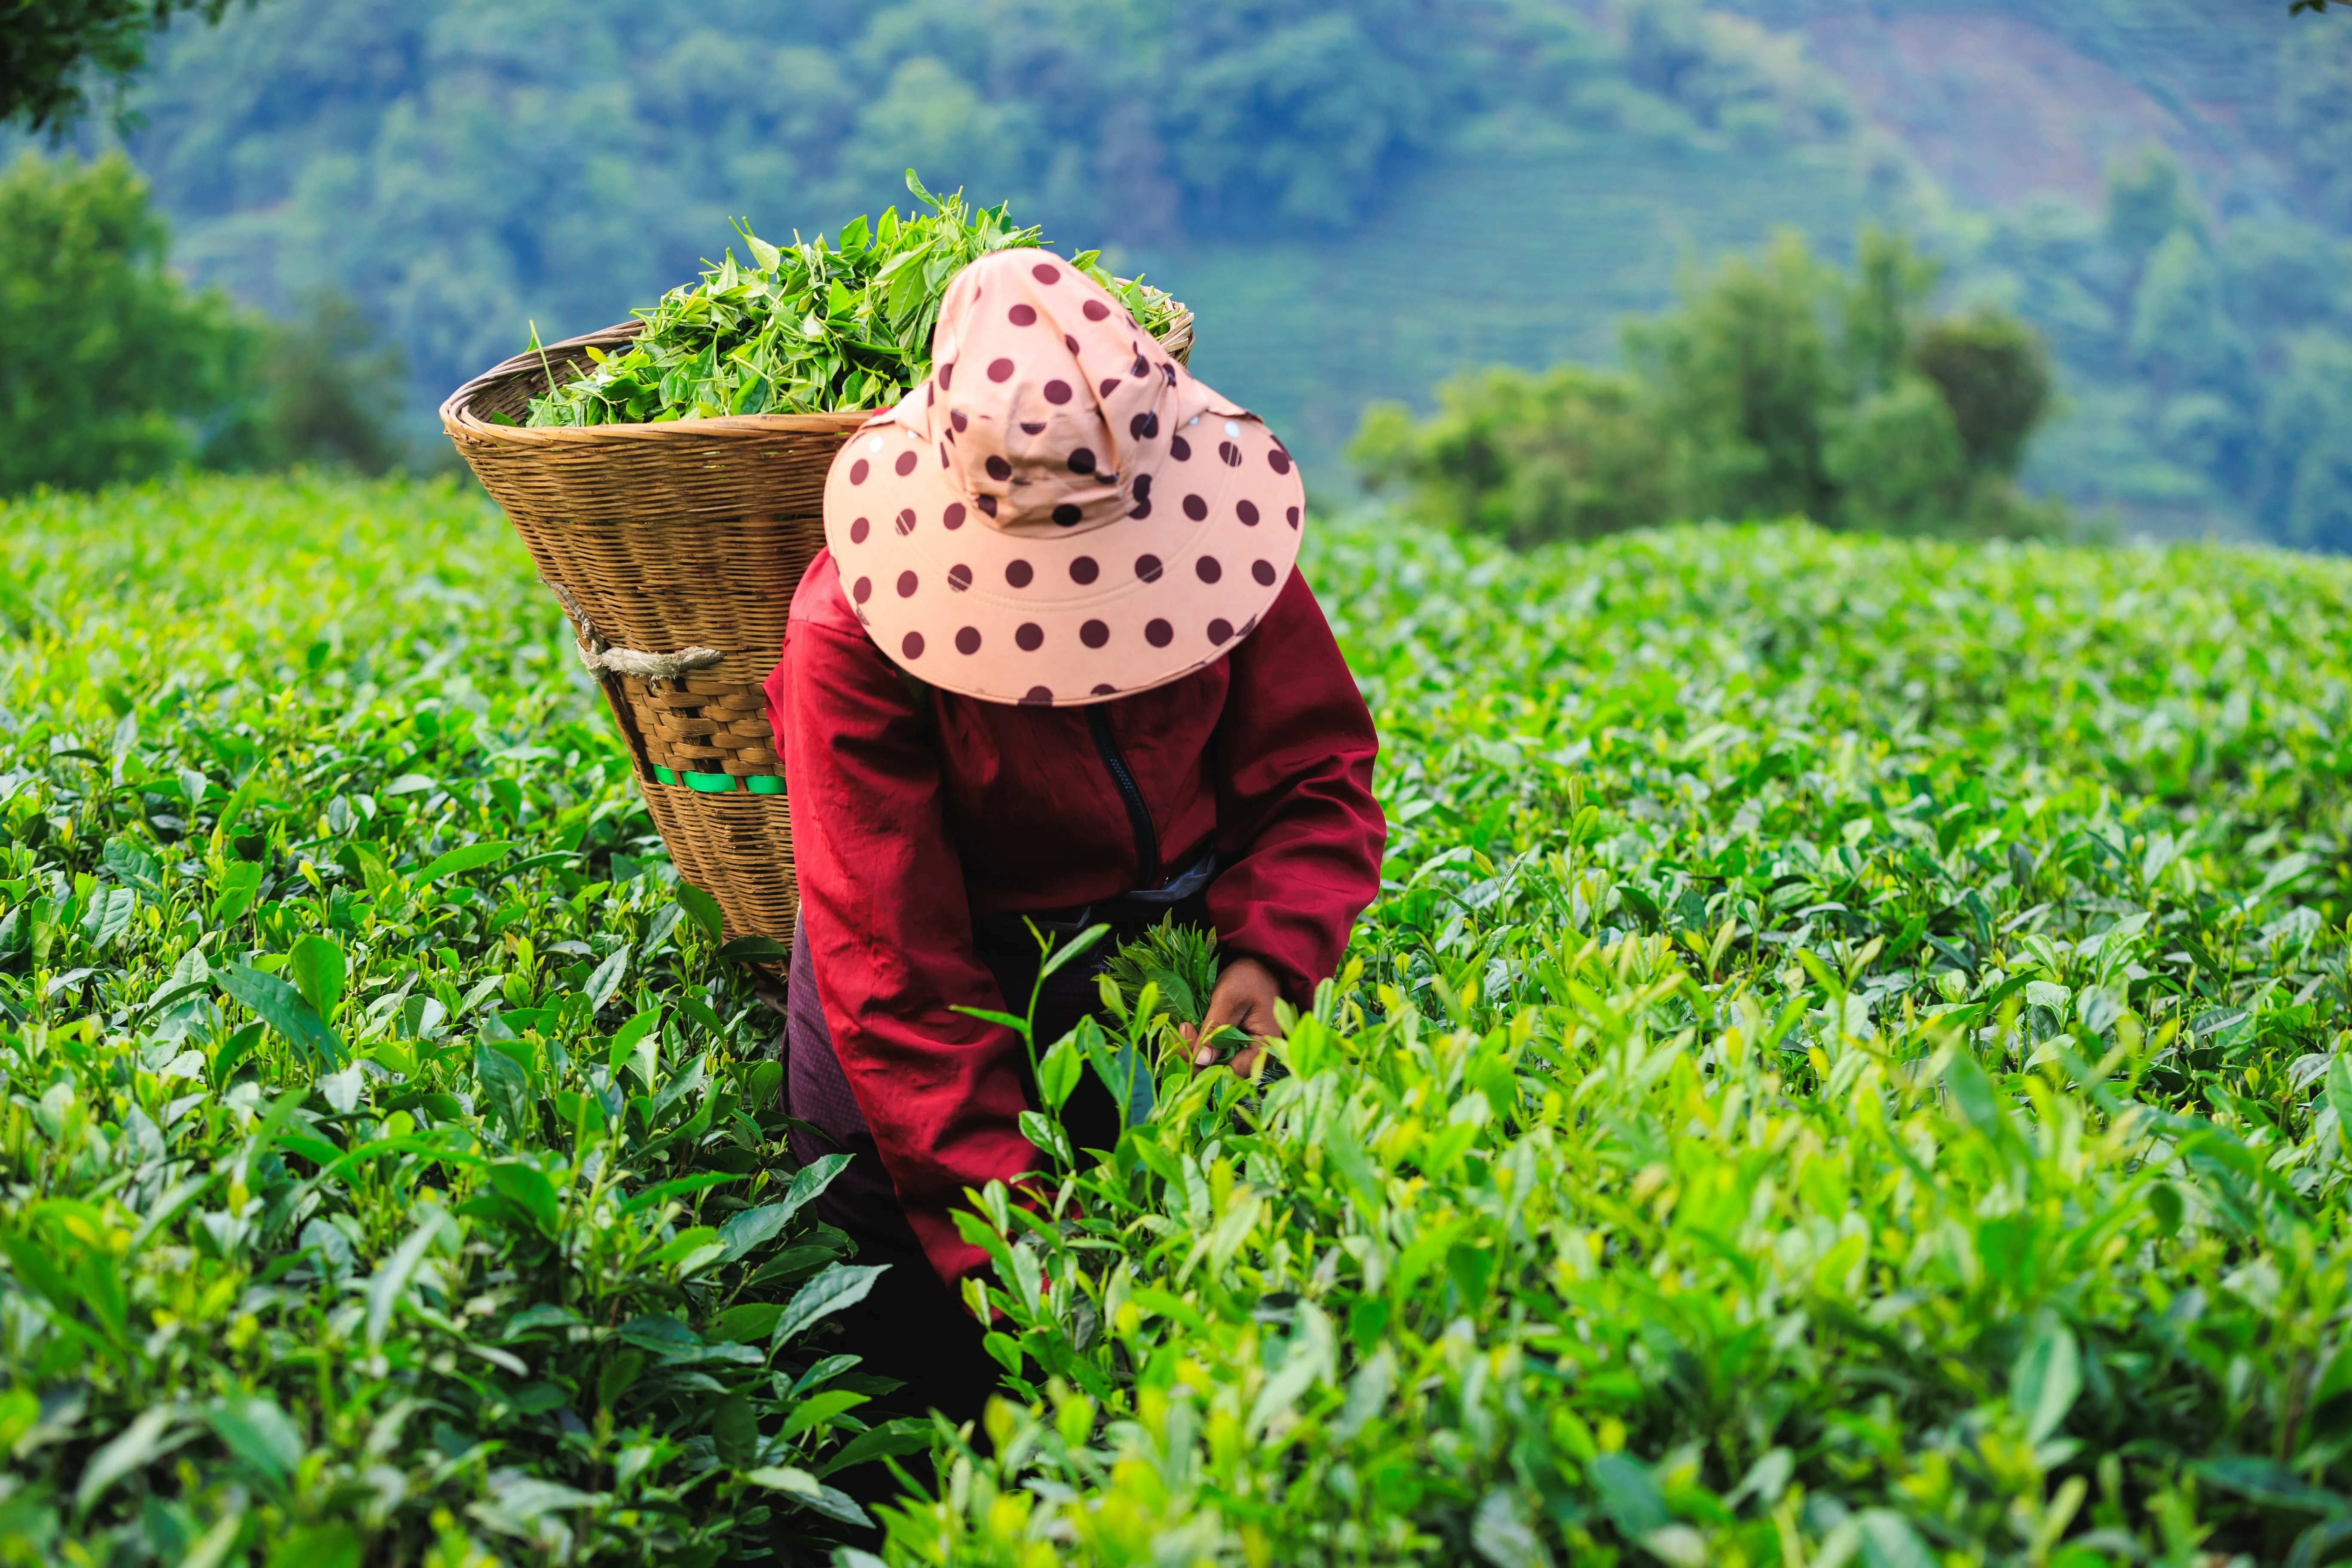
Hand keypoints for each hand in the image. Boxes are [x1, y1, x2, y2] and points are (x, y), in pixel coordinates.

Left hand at [1180, 956, 1284, 1075]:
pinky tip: (1189, 1030)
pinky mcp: (1236, 1048)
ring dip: (1194, 1051)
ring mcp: (1245, 1055)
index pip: (1231, 1073)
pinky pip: (1215, 1055)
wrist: (1258, 967)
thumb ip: (1216, 1029)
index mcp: (1264, 1050)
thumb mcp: (1229, 999)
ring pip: (1214, 1066)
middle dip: (1195, 1056)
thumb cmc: (1248, 978)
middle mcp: (1257, 1059)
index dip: (1204, 1066)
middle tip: (1183, 1028)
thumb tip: (1201, 1061)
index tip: (1186, 1044)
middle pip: (1221, 1073)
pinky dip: (1199, 1045)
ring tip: (1185, 1027)